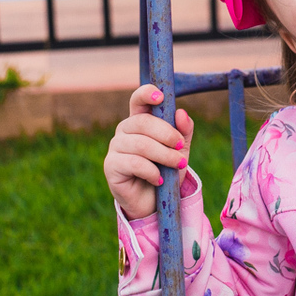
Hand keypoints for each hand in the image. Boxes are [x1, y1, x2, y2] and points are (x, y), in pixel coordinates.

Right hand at [104, 85, 194, 220]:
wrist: (154, 201)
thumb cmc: (166, 170)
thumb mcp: (180, 150)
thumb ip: (184, 131)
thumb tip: (181, 113)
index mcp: (140, 120)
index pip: (138, 100)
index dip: (146, 94)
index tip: (161, 96)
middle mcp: (124, 130)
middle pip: (143, 122)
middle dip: (167, 134)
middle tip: (181, 147)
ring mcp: (115, 147)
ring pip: (141, 144)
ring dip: (165, 155)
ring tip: (178, 165)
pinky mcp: (111, 166)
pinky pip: (134, 163)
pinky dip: (152, 171)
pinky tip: (160, 179)